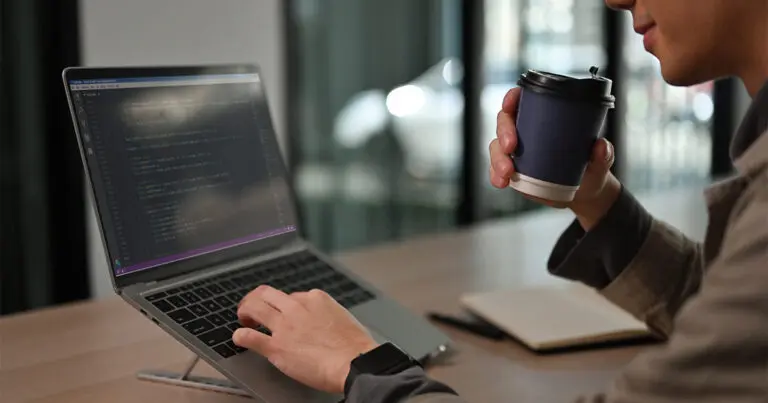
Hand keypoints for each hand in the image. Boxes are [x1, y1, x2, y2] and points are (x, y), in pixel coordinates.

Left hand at [233, 286, 378, 393]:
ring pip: (254, 307)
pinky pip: (249, 337)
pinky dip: (240, 336)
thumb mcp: (343, 317)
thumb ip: (326, 315)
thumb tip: (322, 321)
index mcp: (315, 299)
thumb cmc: (355, 347)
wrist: (354, 363)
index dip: (286, 305)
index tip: (284, 313)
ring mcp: (284, 326)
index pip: (292, 295)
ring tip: (244, 319)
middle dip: (257, 298)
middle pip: (267, 294)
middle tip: (253, 309)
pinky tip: (239, 338)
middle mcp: (296, 308)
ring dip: (245, 311)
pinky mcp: (276, 347)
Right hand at [488, 87, 620, 229]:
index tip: (509, 105)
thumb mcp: (600, 160)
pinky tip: (501, 182)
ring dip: (497, 158)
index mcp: (545, 117)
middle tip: (511, 147)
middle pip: (505, 121)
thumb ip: (603, 153)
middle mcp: (527, 130)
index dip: (512, 98)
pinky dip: (495, 175)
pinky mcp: (513, 170)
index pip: (523, 100)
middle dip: (503, 132)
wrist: (584, 193)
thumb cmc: (591, 167)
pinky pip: (497, 169)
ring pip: (496, 146)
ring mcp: (517, 151)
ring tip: (507, 172)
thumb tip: (599, 145)